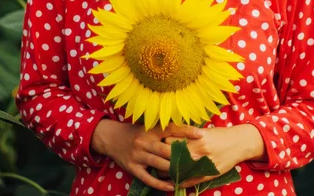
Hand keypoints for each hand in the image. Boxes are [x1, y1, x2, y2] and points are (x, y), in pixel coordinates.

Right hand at [90, 119, 204, 191]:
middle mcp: (144, 141)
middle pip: (166, 150)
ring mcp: (138, 155)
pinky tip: (171, 187)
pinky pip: (148, 178)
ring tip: (188, 174)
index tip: (201, 134)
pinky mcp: (133, 167)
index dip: (186, 130)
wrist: (112, 138)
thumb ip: (164, 129)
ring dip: (174, 170)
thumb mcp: (148, 126)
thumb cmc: (136, 131)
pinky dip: (160, 185)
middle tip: (198, 160)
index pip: (171, 128)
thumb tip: (188, 131)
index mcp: (150, 129)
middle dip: (183, 156)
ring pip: (159, 164)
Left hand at [165, 124, 265, 188]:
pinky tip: (172, 183)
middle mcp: (199, 151)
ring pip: (181, 170)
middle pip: (174, 157)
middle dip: (163, 159)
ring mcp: (204, 164)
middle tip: (154, 159)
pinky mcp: (208, 175)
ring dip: (169, 173)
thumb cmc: (220, 135)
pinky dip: (180, 183)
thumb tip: (169, 137)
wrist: (239, 143)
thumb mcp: (204, 131)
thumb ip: (188, 135)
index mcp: (197, 138)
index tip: (157, 144)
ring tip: (159, 172)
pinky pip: (190, 181)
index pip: (173, 141)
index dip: (163, 143)